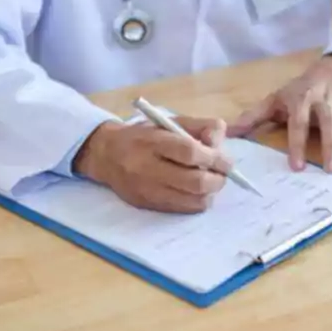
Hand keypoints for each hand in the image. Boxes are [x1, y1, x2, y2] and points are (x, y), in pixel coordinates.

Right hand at [73, 117, 231, 213]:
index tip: (226, 161)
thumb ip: (199, 126)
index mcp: (152, 142)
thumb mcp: (168, 121)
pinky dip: (196, 202)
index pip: (189, 152)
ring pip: (191, 200)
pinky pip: (181, 209)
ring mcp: (147, 190)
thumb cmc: (143, 136)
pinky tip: (197, 192)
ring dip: (210, 193)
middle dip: (217, 180)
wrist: (105, 155)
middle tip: (223, 174)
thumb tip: (220, 141)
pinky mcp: (146, 205)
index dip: (214, 158)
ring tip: (211, 182)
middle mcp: (147, 168)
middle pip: (194, 181)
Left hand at [229, 54, 331, 174]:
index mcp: (302, 98)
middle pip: (331, 123)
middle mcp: (326, 101)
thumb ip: (254, 116)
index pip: (299, 122)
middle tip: (331, 171)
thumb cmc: (300, 91)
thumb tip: (230, 132)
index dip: (297, 144)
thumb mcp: (276, 99)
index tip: (296, 167)